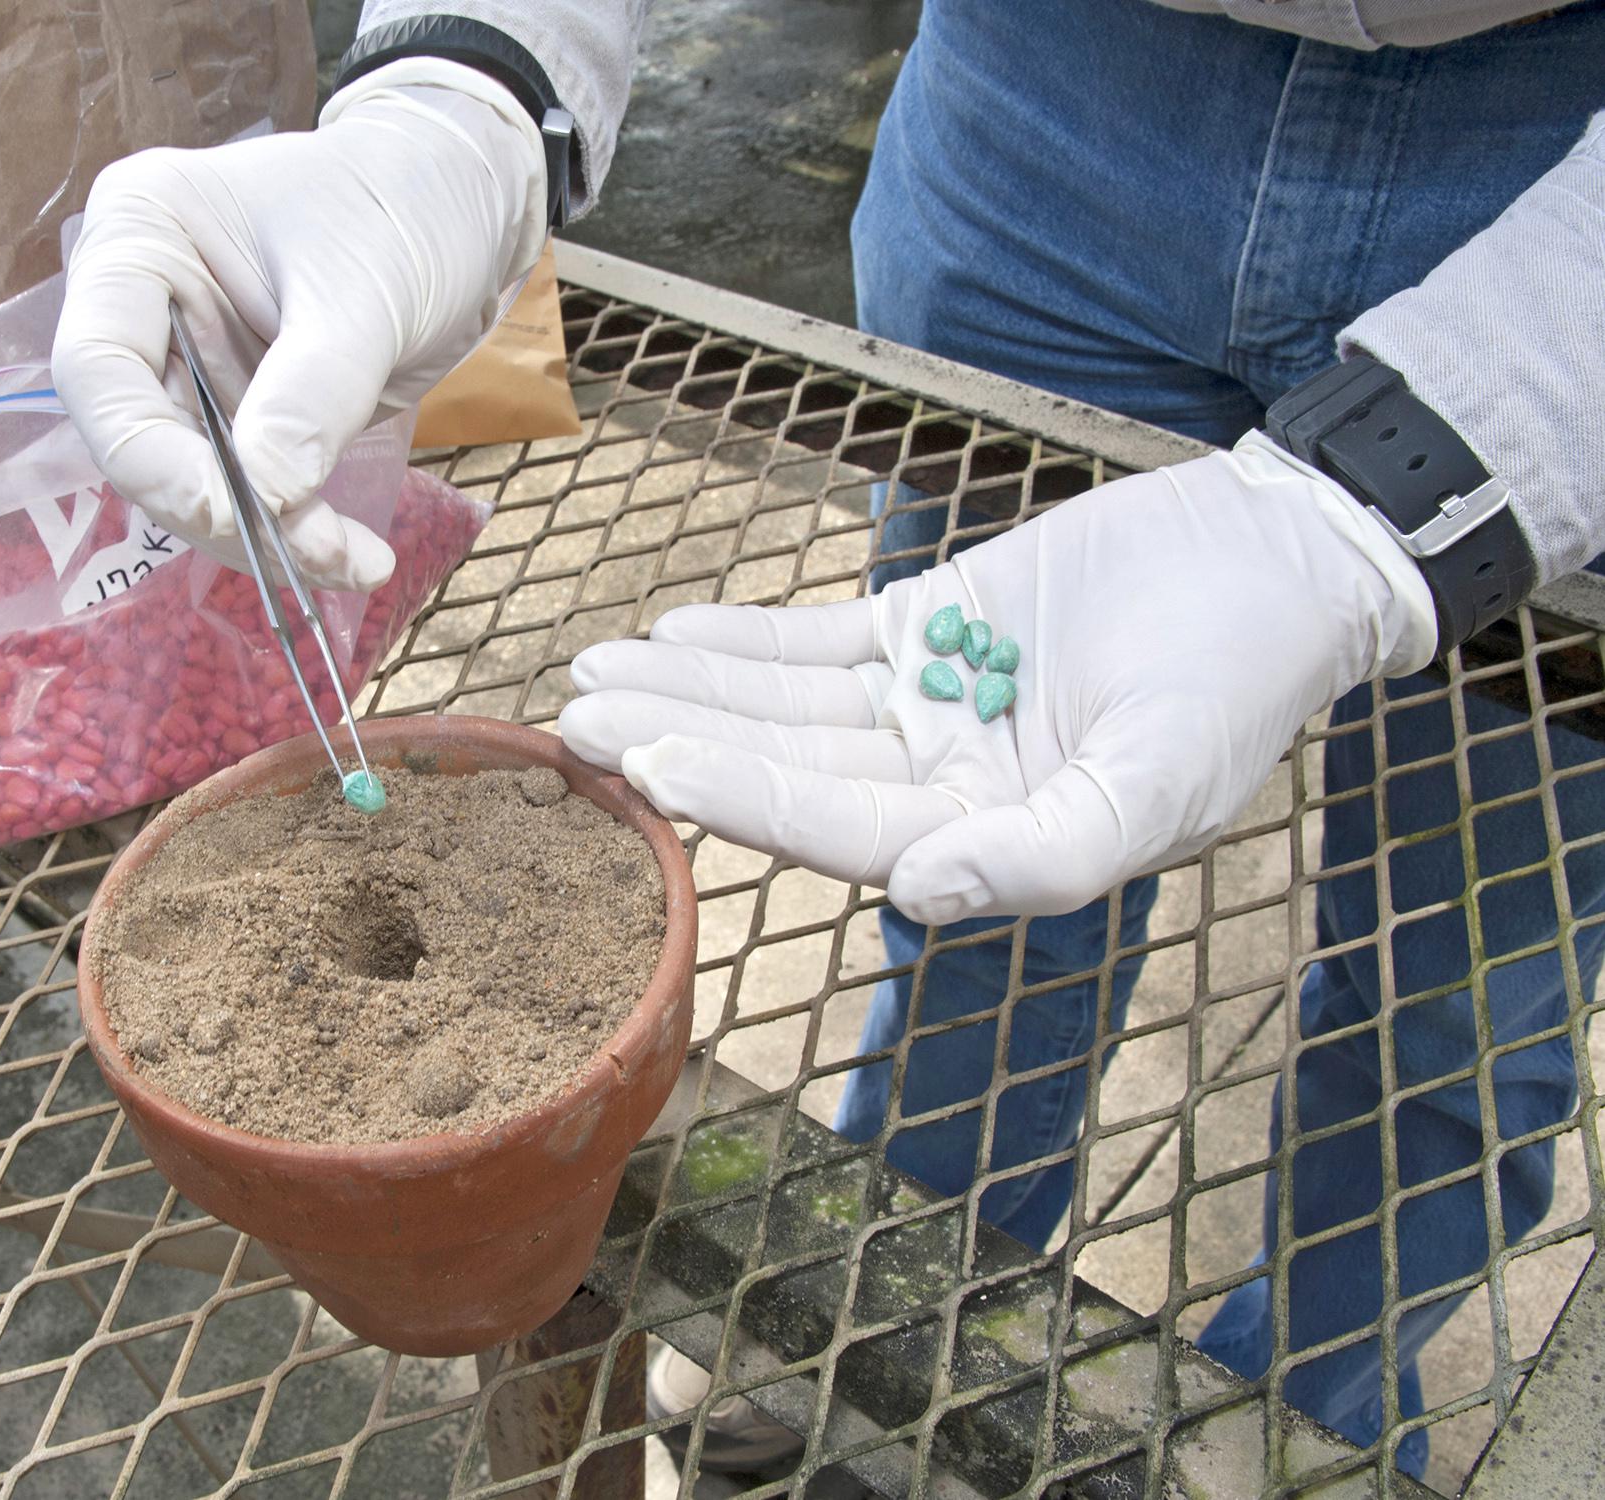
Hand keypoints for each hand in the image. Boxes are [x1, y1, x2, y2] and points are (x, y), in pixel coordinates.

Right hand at [52, 60, 546, 591]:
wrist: (469, 206)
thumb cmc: (405, 209)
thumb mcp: (362, 296)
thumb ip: (310, 396)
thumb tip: (267, 497)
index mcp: (141, 235)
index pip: (99, 368)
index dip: (148, 456)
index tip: (226, 511)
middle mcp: (146, 304)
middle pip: (143, 441)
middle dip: (224, 512)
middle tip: (310, 556)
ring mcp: (193, 363)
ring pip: (198, 483)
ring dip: (272, 537)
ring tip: (358, 563)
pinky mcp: (245, 411)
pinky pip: (252, 489)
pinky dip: (300, 530)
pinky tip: (358, 558)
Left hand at [559, 434, 1437, 923]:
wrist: (1277, 562)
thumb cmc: (1239, 687)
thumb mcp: (1162, 785)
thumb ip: (1049, 854)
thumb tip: (921, 897)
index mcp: (988, 840)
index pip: (843, 831)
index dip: (748, 802)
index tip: (654, 770)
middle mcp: (940, 785)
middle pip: (789, 769)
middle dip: (684, 745)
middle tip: (578, 723)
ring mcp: (926, 707)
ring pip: (786, 707)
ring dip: (692, 691)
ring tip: (591, 675)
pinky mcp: (926, 629)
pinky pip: (818, 643)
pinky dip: (747, 639)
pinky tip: (671, 632)